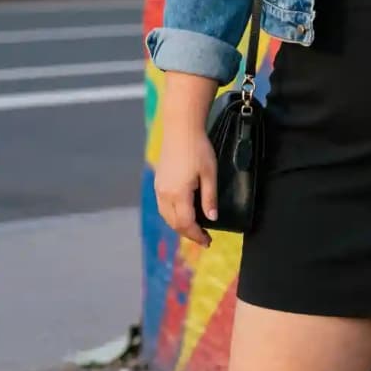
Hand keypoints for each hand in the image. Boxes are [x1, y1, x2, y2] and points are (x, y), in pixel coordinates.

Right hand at [155, 129, 217, 248]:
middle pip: (174, 223)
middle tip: (204, 238)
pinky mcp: (158, 181)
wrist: (181, 128)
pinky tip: (183, 213)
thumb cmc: (198, 149)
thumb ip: (210, 198)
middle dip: (188, 233)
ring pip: (166, 216)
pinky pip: (163, 206)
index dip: (197, 235)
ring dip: (179, 225)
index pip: (186, 223)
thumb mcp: (209, 173)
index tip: (208, 242)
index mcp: (178, 194)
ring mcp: (159, 187)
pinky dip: (173, 215)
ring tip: (194, 229)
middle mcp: (164, 194)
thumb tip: (212, 219)